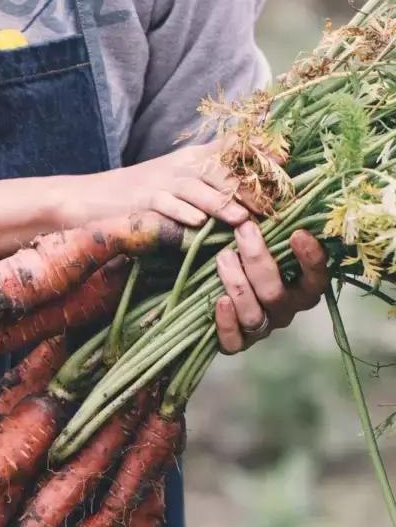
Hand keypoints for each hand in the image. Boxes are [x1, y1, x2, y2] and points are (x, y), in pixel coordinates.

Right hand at [61, 137, 265, 230]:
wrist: (93, 198)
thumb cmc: (145, 195)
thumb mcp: (181, 179)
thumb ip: (215, 180)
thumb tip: (254, 191)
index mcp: (195, 159)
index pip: (234, 151)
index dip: (260, 156)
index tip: (287, 165)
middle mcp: (182, 166)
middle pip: (222, 173)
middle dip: (248, 189)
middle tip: (273, 207)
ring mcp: (162, 183)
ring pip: (197, 190)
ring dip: (221, 204)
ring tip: (241, 219)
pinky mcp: (144, 202)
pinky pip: (166, 206)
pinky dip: (182, 214)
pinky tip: (197, 224)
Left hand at [215, 224, 327, 353]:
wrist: (209, 276)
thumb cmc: (245, 250)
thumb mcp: (260, 232)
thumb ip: (272, 218)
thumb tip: (276, 183)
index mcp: (301, 287)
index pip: (316, 279)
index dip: (311, 260)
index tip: (297, 233)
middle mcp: (285, 310)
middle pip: (276, 295)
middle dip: (258, 260)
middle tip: (243, 230)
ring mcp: (261, 328)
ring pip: (254, 314)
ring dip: (237, 284)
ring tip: (223, 257)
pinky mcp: (236, 342)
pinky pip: (233, 342)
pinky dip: (226, 323)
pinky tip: (219, 300)